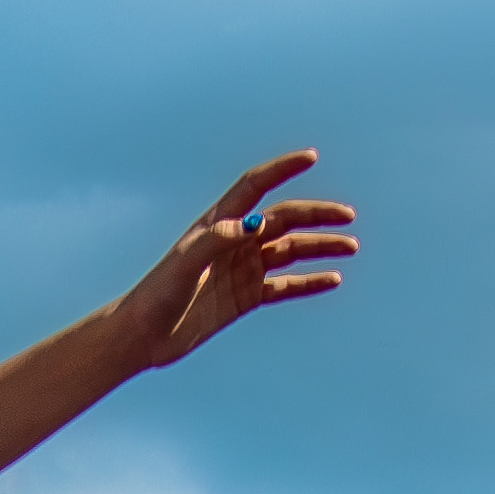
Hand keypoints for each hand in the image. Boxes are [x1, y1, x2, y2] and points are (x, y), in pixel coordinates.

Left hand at [113, 151, 357, 370]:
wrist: (144, 336)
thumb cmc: (157, 295)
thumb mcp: (184, 264)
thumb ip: (216, 240)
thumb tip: (253, 224)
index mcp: (218, 224)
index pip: (254, 187)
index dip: (281, 170)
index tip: (310, 158)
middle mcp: (234, 242)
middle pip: (283, 219)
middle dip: (316, 215)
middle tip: (347, 217)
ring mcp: (242, 269)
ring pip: (290, 251)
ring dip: (321, 247)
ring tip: (351, 247)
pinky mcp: (245, 298)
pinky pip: (285, 286)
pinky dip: (309, 282)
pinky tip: (333, 279)